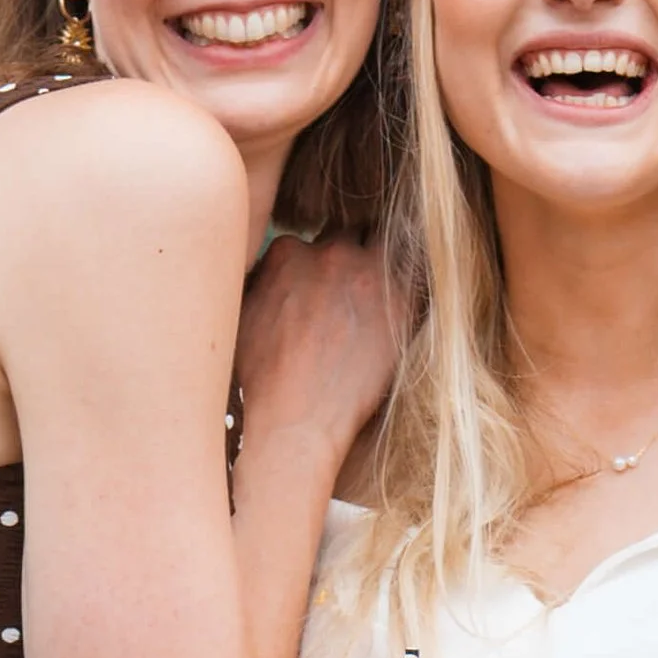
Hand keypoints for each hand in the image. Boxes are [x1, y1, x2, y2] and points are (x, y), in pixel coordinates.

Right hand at [236, 233, 405, 457]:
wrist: (297, 420)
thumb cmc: (260, 381)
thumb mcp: (240, 317)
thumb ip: (260, 283)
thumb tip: (266, 274)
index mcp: (286, 253)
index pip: (309, 243)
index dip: (315, 265)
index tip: (321, 285)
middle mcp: (329, 253)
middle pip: (349, 236)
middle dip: (351, 255)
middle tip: (354, 287)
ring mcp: (369, 274)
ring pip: (386, 245)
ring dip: (383, 262)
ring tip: (381, 293)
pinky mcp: (403, 302)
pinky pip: (417, 275)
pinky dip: (410, 286)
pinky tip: (403, 306)